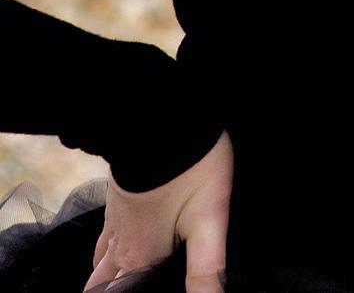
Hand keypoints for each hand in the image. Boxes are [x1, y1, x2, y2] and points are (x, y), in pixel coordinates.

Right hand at [83, 130, 233, 291]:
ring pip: (101, 256)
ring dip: (106, 272)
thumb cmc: (190, 170)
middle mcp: (121, 239)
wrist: (163, 120)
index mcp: (139, 254)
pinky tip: (123, 238)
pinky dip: (109, 246)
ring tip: (118, 279)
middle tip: (127, 284)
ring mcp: (116, 216)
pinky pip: (106, 230)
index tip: (143, 287)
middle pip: (102, 281)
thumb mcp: (209, 221)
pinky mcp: (119, 195)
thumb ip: (207, 270)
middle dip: (110, 290)